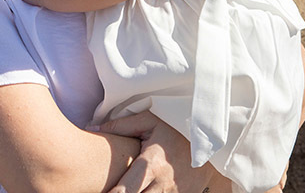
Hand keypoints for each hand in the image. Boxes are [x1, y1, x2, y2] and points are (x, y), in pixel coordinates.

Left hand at [99, 111, 218, 192]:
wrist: (213, 138)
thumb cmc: (176, 127)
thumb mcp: (150, 120)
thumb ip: (120, 125)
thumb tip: (92, 127)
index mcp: (151, 164)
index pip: (125, 189)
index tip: (100, 192)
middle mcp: (163, 184)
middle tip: (107, 191)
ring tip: (127, 189)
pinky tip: (145, 189)